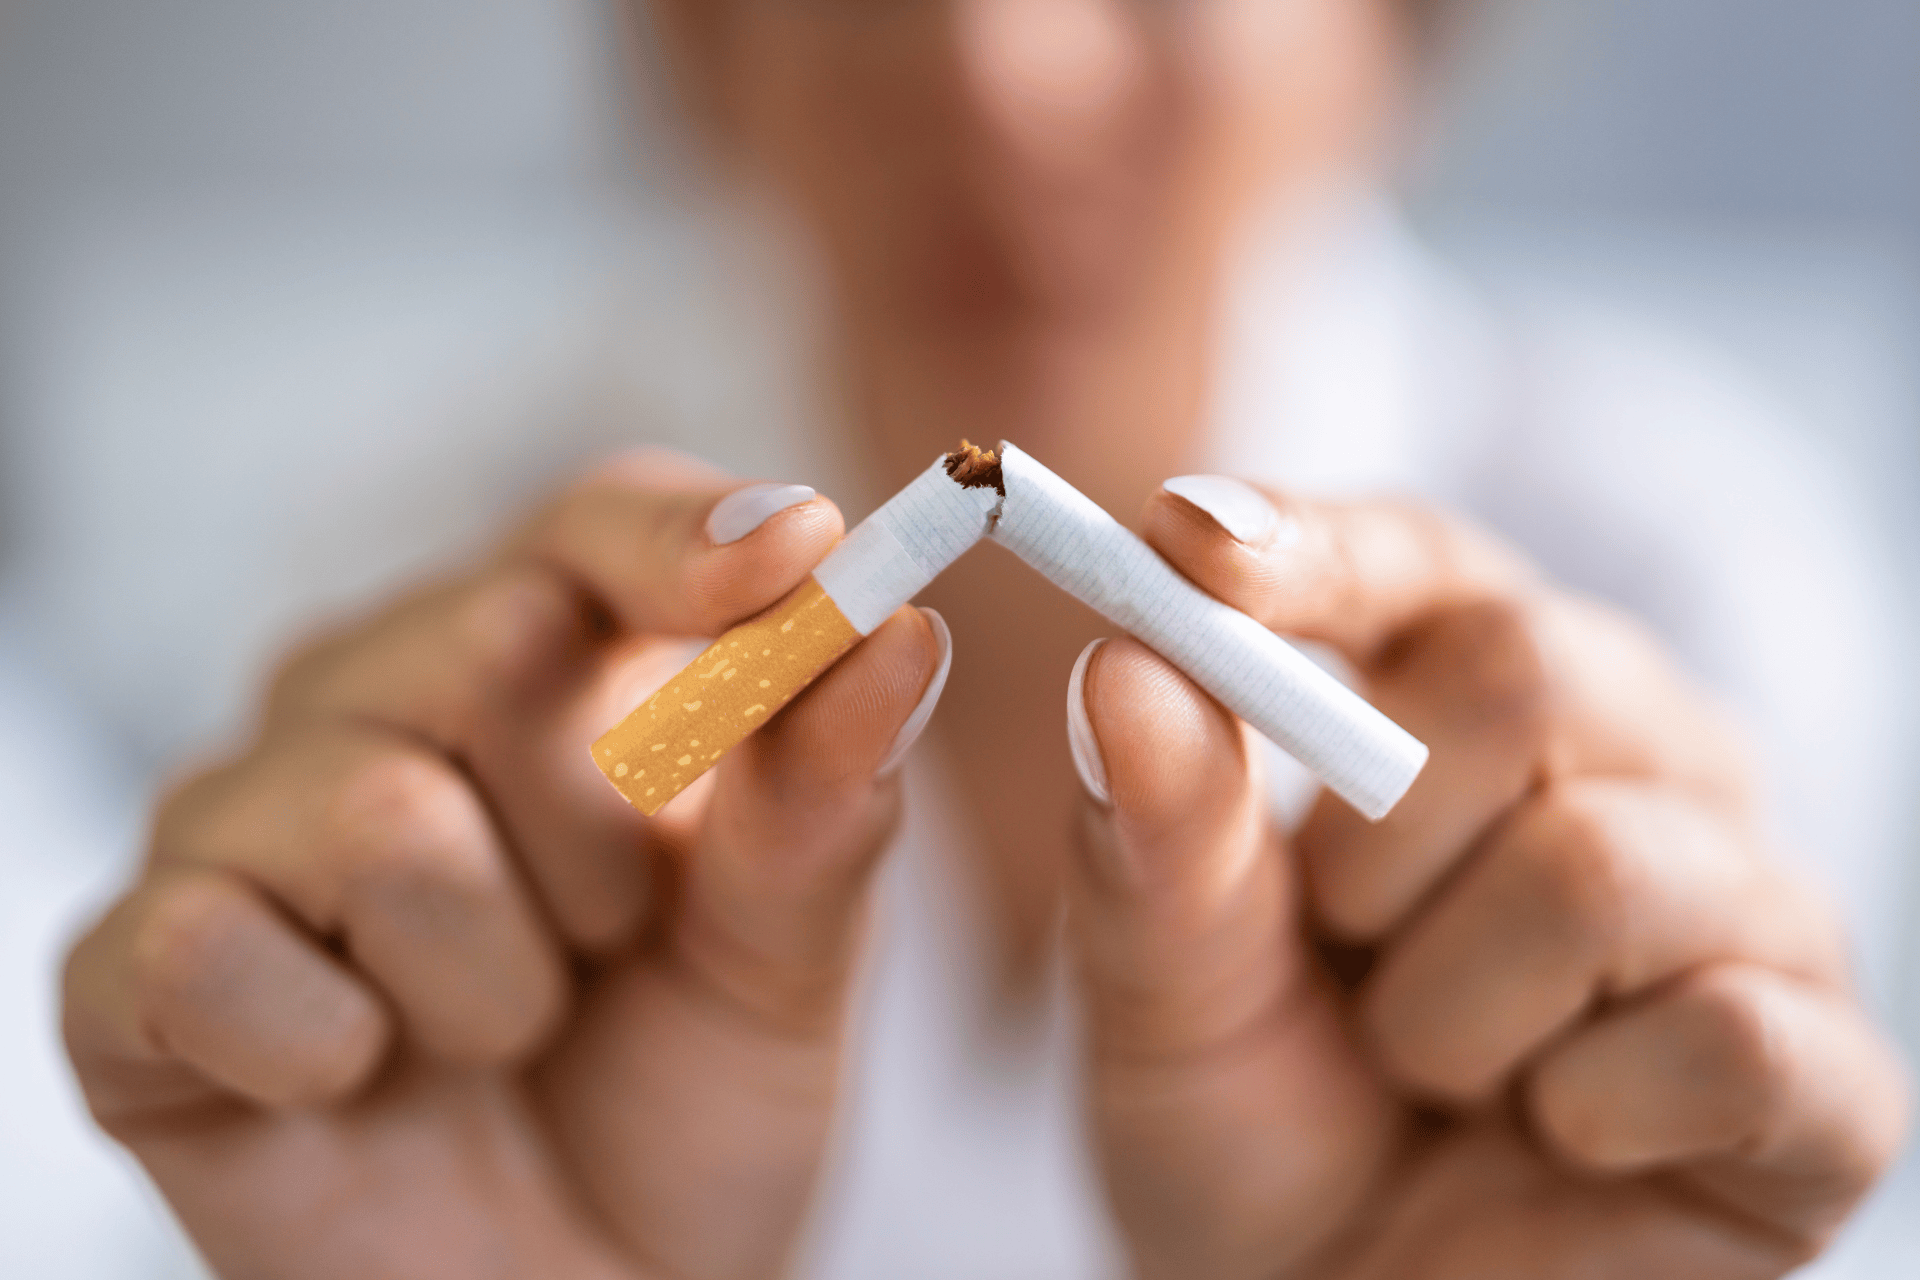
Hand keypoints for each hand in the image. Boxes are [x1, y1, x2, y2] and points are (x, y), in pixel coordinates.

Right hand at [63, 455, 945, 1279]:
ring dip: (495, 977)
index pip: (602, 522)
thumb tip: (896, 627)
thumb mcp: (788, 959)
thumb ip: (827, 798)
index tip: (800, 554)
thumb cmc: (682, 1102)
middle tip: (614, 941)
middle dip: (603, 834)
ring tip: (504, 1033)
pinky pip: (212, 949)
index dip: (691, 536)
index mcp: (552, 664)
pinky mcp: (136, 965)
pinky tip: (359, 1083)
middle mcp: (381, 698)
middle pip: (492, 638)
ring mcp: (245, 819)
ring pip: (378, 814)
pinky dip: (330, 1051)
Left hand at [1067, 482, 1908, 1278]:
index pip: (1416, 561)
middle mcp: (1636, 763)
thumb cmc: (1255, 1121)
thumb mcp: (1160, 983)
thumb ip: (1150, 832)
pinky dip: (1583, 1112)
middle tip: (1341, 947)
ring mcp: (1746, 909)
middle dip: (1372, 843)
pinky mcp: (1827, 1076)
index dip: (1310, 547)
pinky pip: (1722, 1036)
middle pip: (1526, 667)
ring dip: (1448, 1010)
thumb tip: (1127, 663)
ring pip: (1598, 865)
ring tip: (1433, 1068)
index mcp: (1474, 706)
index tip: (1189, 550)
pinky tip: (1556, 1139)